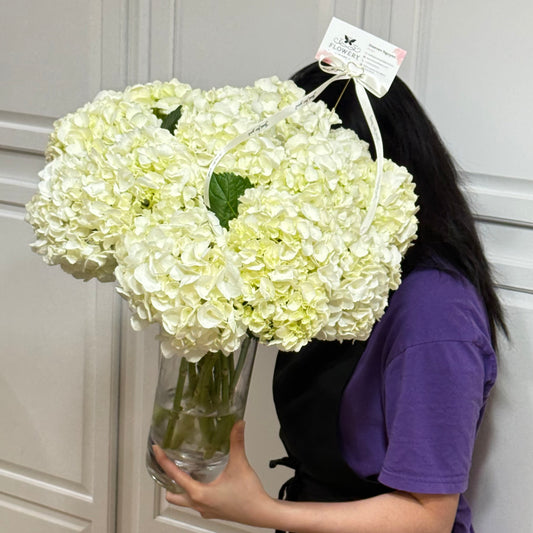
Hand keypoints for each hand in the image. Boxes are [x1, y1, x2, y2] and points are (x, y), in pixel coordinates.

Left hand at [152, 420, 276, 526]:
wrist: (261, 513)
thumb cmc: (249, 496)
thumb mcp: (240, 464)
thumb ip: (236, 442)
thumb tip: (237, 425)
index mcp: (199, 494)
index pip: (174, 476)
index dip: (163, 461)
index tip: (157, 450)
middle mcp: (199, 504)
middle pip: (173, 495)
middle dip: (167, 480)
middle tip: (167, 464)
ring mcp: (206, 510)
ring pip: (184, 500)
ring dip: (181, 487)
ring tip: (183, 471)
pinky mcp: (214, 511)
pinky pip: (197, 503)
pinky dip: (194, 492)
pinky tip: (203, 481)